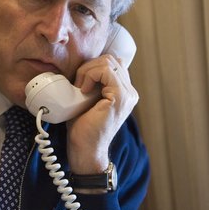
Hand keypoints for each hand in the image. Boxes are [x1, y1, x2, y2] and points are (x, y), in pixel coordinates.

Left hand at [67, 54, 138, 173]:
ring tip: (80, 87)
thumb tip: (82, 66)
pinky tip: (83, 90)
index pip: (111, 63)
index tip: (79, 82)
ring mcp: (128, 94)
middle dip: (89, 66)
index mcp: (124, 92)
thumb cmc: (82, 127)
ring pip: (108, 61)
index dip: (92, 67)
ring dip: (87, 70)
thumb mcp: (86, 99)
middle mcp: (130, 92)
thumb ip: (92, 83)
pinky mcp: (120, 97)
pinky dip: (90, 75)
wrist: (85, 150)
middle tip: (78, 84)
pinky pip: (106, 70)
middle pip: (110, 59)